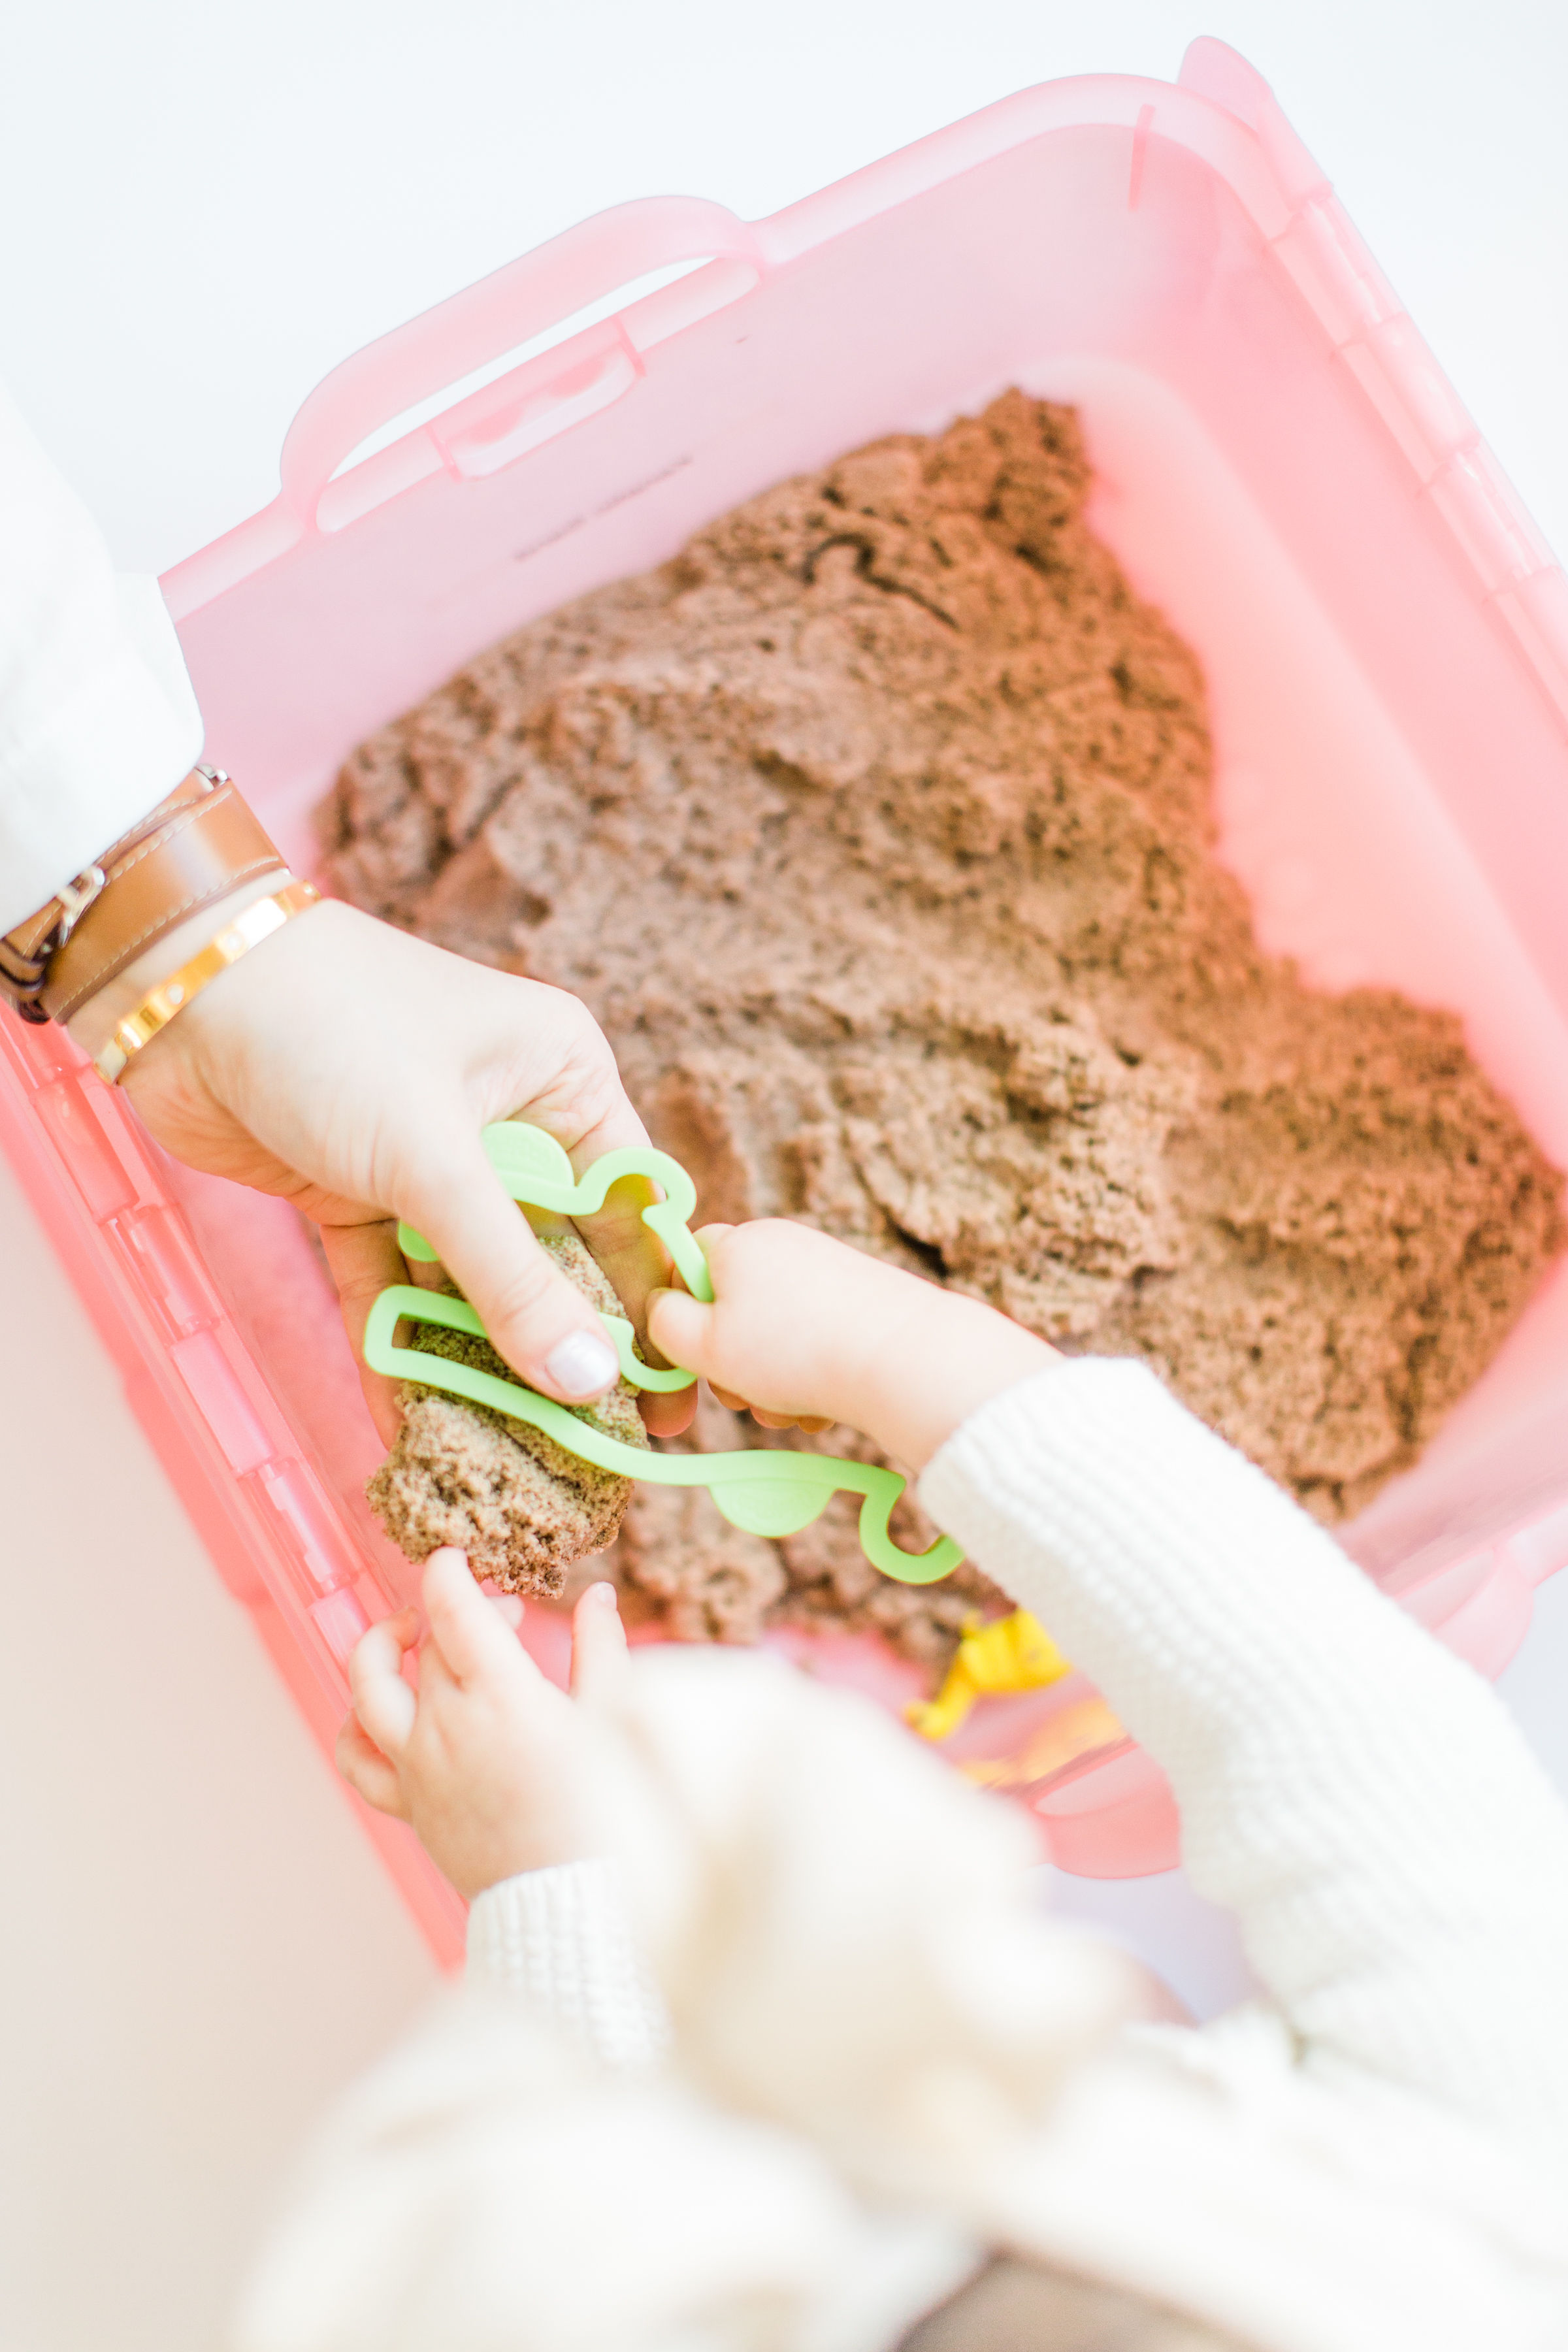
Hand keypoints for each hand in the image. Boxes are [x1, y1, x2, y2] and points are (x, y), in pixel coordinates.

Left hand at [118, 900, 691, 1439]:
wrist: (178, 990)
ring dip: (477, 1363)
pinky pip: (393, 1286)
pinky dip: (398, 1349)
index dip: (652, 1303)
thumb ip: (510, 1277)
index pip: (630, 1207)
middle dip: (564, 1350)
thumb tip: (587, 1378)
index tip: (670, 1396)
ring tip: (503, 1458)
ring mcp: (429, 1161)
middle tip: (591, 1451)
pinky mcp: (358, 1194)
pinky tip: (409, 1426)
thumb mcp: (435, 1158)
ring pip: (471, 1281)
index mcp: (561, 1078)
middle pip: (555, 1256)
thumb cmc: (331, 1030)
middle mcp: (508, 1119)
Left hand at [335, 1548, 628, 1899]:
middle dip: (459, 1612)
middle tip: (503, 1619)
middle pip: (427, 1642)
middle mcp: (447, 1726)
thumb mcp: (615, 1718)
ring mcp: (419, 1767)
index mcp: (501, 1697)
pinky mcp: (408, 1805)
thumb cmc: (607, 1811)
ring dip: (381, 1648)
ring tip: (411, 1638)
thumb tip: (595, 1595)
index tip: (460, 1559)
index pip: (451, 1608)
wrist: (575, 1899)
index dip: (448, 1571)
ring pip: (367, 1688)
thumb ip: (601, 1648)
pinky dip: (355, 1726)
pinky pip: (355, 1761)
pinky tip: (379, 1712)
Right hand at [646, 1220, 1056, 1469]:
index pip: (686, 1262)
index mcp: (739, 1242)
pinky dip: (812, 1377)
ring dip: (771, 1382)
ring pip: (776, 1333)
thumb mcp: (704, 1345)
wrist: (904, 1361)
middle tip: (741, 1398)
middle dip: (731, 1362)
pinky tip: (823, 1410)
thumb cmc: (796, 1352)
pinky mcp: (864, 1300)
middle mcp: (785, 1245)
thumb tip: (661, 1308)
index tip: (691, 1356)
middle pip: (733, 1305)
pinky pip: (817, 1340)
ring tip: (788, 1413)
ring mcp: (828, 1271)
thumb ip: (664, 1324)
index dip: (680, 1313)